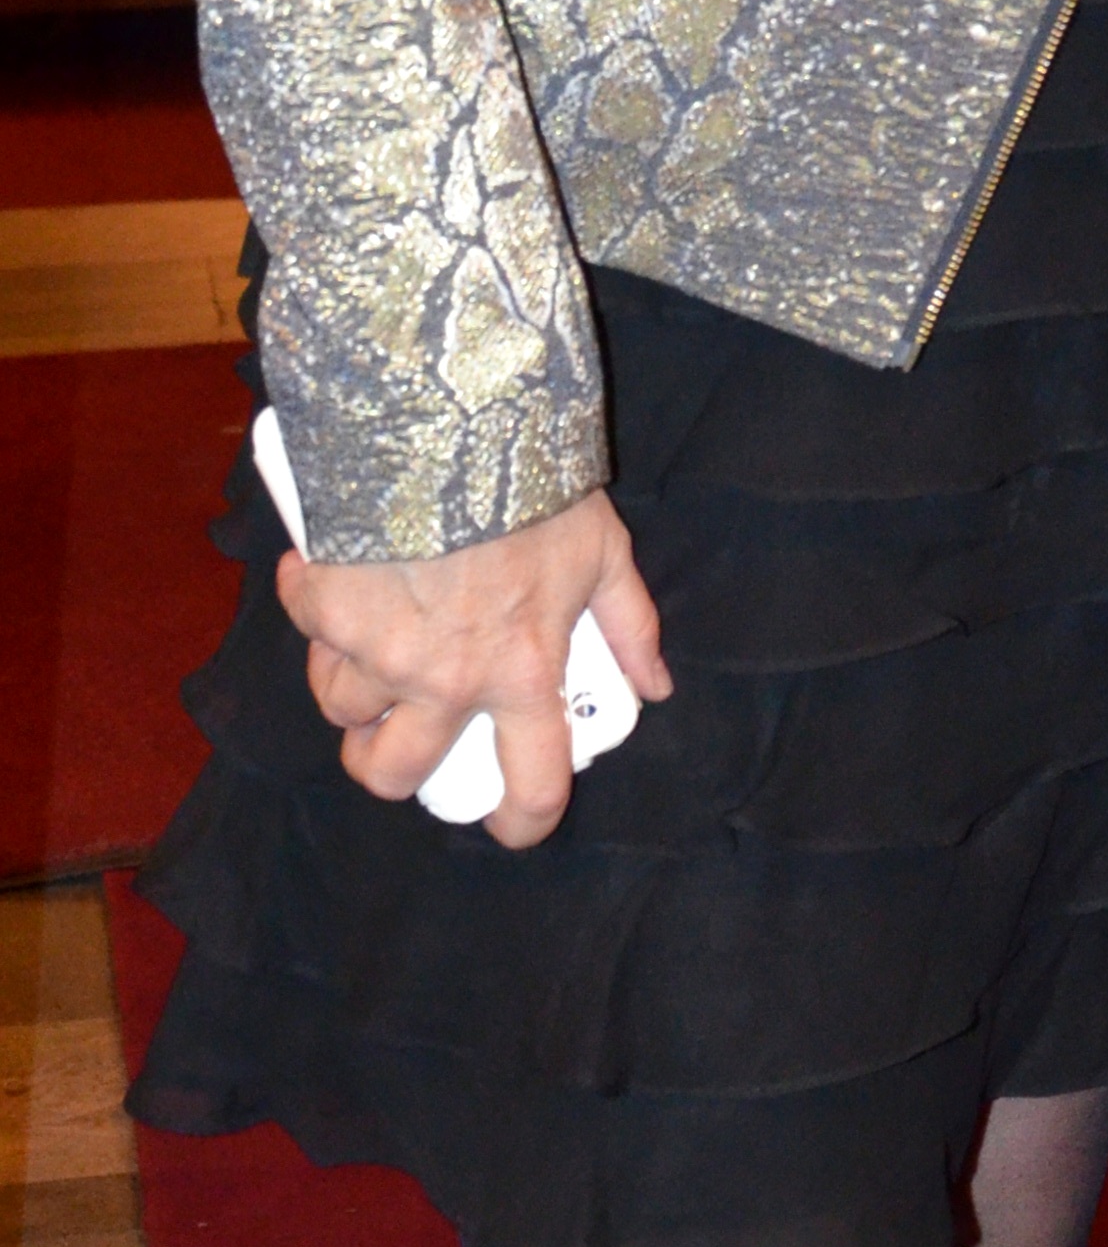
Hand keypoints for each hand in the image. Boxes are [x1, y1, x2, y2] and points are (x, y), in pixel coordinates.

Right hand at [282, 487, 669, 848]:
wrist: (451, 420)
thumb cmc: (535, 486)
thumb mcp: (604, 552)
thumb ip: (629, 626)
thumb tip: (655, 687)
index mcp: (522, 671)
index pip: (530, 781)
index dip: (523, 821)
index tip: (512, 825)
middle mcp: (445, 679)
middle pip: (395, 775)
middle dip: (390, 769)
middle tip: (400, 738)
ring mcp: (377, 650)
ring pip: (344, 711)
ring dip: (354, 689)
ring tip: (374, 642)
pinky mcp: (325, 611)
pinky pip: (312, 637)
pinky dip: (321, 616)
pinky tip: (341, 580)